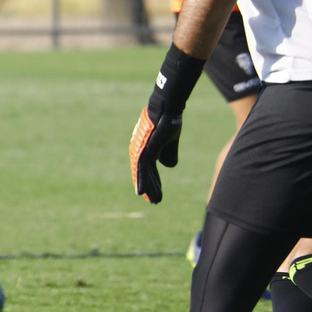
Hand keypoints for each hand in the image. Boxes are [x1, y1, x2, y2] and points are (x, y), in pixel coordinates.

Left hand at [128, 45, 204, 204]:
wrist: (167, 109)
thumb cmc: (169, 122)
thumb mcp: (171, 140)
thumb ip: (169, 154)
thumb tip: (168, 166)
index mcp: (147, 149)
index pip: (148, 169)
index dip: (152, 182)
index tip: (155, 193)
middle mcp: (140, 151)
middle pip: (144, 174)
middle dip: (150, 188)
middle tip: (154, 201)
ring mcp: (141, 151)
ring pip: (143, 175)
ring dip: (148, 189)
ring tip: (154, 201)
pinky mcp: (145, 150)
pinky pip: (142, 169)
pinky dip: (142, 181)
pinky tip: (141, 192)